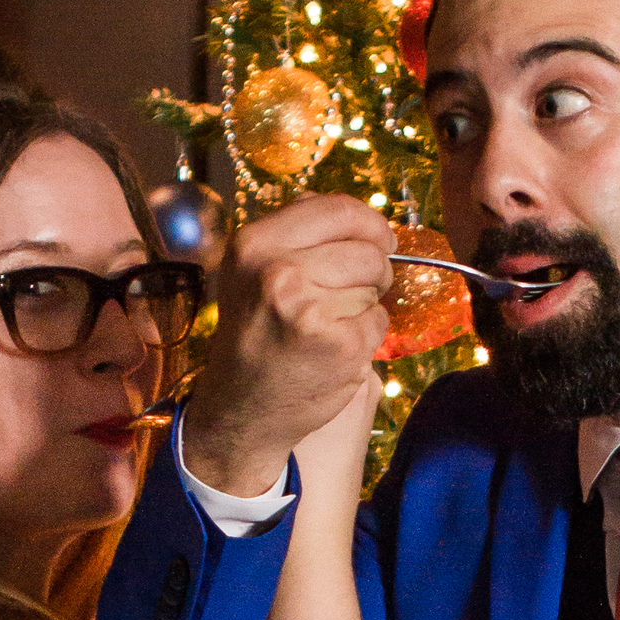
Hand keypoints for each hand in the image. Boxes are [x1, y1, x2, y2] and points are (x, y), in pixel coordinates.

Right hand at [179, 195, 392, 497]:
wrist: (240, 410)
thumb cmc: (253, 334)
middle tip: (344, 295)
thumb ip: (299, 235)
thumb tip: (358, 218)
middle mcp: (278, 273)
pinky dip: (365, 335)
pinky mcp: (342, 346)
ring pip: (376, 285)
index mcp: (254, 245)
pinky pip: (378, 322)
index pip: (339, 210)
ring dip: (365, 304)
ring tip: (328, 325)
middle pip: (368, 249)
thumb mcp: (252, 272)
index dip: (370, 224)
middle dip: (371, 270)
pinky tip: (333, 349)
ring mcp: (312, 311)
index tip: (380, 240)